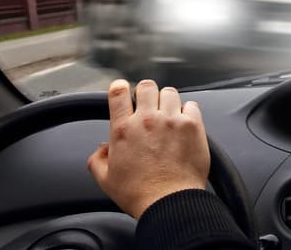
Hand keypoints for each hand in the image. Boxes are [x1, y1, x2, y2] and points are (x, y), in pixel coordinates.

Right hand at [87, 79, 209, 218]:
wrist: (170, 202)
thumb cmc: (140, 194)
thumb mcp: (107, 180)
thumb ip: (98, 160)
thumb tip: (102, 149)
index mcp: (123, 130)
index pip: (118, 93)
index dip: (120, 87)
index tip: (123, 89)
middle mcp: (147, 120)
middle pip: (146, 86)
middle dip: (146, 93)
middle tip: (149, 105)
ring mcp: (171, 120)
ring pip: (170, 92)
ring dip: (167, 101)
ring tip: (168, 115)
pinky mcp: (192, 125)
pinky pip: (192, 105)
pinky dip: (188, 110)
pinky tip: (184, 123)